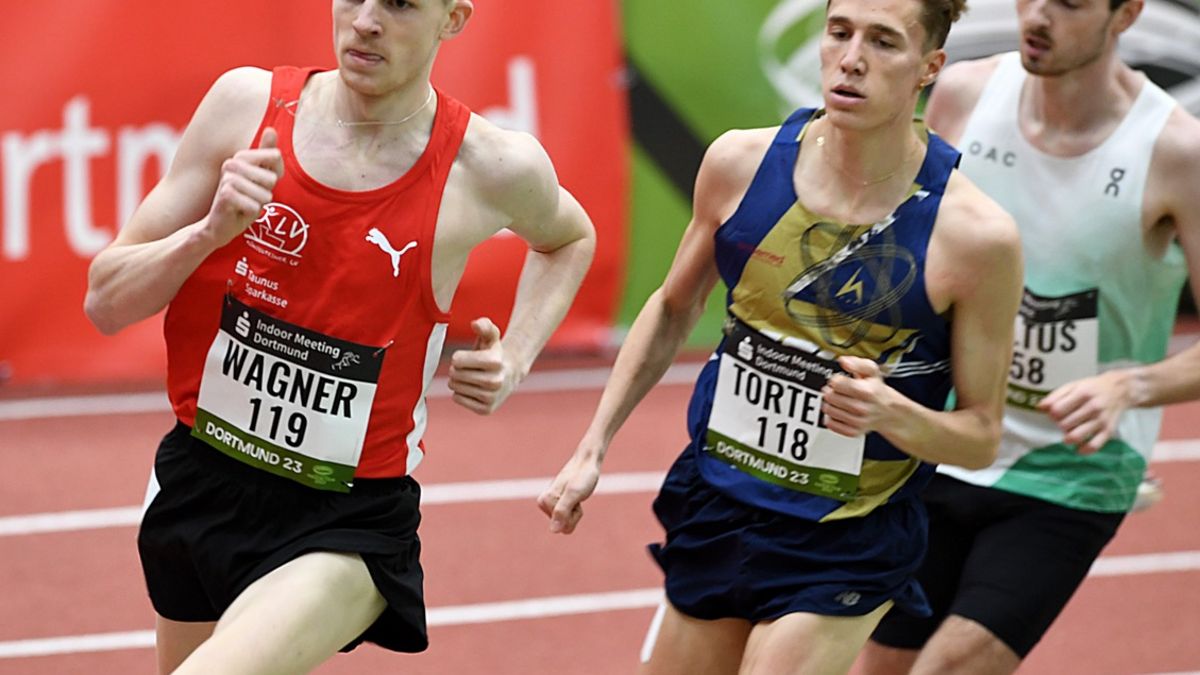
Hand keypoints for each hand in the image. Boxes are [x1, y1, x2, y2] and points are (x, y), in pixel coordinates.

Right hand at [205, 127, 283, 246]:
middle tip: (251, 197)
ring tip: (246, 204)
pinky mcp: (224, 194)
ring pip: (264, 195)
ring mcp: (227, 178)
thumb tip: (271, 129)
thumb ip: (267, 156)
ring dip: (258, 204)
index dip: (274, 175)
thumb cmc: (244, 200)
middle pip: (271, 178)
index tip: (261, 183)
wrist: (220, 224)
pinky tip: (239, 211)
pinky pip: (254, 206)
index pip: (275, 156)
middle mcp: (232, 163)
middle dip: (266, 193)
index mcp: (241, 157)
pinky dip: (251, 212)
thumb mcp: (260, 178)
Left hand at [448, 317, 518, 413]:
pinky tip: (473, 389)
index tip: (469, 358)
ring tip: (471, 378)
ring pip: (455, 387)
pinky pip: (457, 399)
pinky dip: (460, 393)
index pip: (457, 360)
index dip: (459, 357)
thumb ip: (484, 326)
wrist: (508, 375)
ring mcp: (491, 398)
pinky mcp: (485, 410)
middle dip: (457, 369)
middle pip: (455, 374)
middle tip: (469, 368)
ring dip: (458, 381)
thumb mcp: (491, 336)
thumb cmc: (494, 353)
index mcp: (495, 361)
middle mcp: (495, 381)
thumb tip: (475, 324)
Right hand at [537, 450, 601, 533]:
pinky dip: (577, 511)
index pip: (563, 526)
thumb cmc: (582, 476)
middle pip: (564, 527)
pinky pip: (569, 520)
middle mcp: (544, 504)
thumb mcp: (574, 493)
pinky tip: (576, 498)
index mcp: (544, 501)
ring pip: (567, 524)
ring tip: (577, 495)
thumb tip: (553, 531)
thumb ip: (562, 511)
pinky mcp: (558, 505)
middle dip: (575, 514)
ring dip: (576, 512)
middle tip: (577, 496)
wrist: (587, 463)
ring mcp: (551, 505)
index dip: (574, 514)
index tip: (574, 496)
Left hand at [821, 355, 892, 436]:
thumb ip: (857, 363)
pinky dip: (830, 418)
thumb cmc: (877, 390)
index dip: (835, 380)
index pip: (837, 383)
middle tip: (836, 390)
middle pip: (830, 397)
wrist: (888, 411)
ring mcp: (857, 421)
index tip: (838, 380)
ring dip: (829, 404)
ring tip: (837, 400)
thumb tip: (844, 361)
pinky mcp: (853, 431)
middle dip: (830, 391)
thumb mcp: (871, 371)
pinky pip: (831, 424)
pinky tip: (837, 411)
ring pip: (828, 410)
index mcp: (866, 392)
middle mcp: (862, 408)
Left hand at [1037, 370, 1132, 453]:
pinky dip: (1083, 450)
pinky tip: (1078, 448)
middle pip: (1065, 424)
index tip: (1055, 414)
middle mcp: (1093, 407)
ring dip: (1067, 438)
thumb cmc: (1092, 388)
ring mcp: (1101, 420)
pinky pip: (1094, 446)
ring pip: (1076, 436)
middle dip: (1060, 425)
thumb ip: (1055, 396)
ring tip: (1068, 434)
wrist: (1120, 390)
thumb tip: (1039, 408)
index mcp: (1082, 394)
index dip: (1052, 414)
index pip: (1057, 410)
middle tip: (1064, 422)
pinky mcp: (1109, 431)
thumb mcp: (1073, 386)